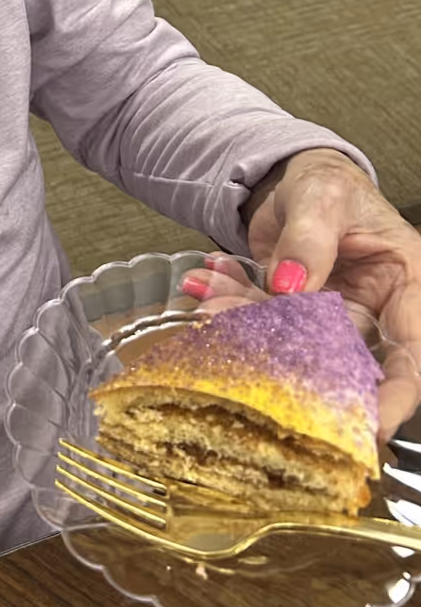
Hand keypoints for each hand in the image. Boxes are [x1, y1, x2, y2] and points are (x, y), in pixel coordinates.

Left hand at [182, 149, 420, 436]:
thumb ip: (309, 239)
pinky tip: (206, 279)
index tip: (367, 426)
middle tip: (246, 356)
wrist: (297, 180)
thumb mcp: (323, 198)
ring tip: (208, 300)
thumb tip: (290, 285)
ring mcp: (328, 320)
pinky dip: (230, 306)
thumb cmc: (329, 184)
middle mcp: (372, 313)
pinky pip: (259, 323)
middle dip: (293, 366)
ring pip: (290, 346)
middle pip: (344, 363)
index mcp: (406, 287)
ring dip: (245, 327)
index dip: (395, 397)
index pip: (412, 357)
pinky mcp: (289, 317)